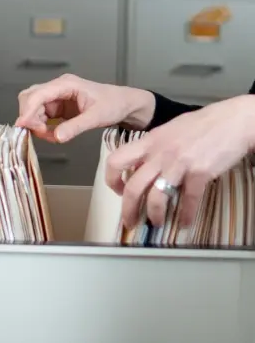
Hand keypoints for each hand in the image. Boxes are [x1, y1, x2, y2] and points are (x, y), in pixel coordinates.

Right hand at [15, 74, 155, 142]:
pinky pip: (41, 116)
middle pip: (30, 98)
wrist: (123, 105)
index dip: (28, 110)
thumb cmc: (113, 105)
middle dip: (30, 117)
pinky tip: (52, 135)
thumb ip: (76, 127)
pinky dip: (42, 128)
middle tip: (40, 133)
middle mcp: (57, 88)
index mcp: (66, 84)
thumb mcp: (97, 117)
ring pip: (33, 109)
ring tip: (51, 137)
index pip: (38, 94)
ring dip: (36, 124)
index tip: (23, 125)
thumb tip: (57, 137)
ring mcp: (55, 98)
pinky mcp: (56, 108)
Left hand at [106, 95, 254, 228]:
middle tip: (130, 222)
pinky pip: (188, 200)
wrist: (231, 120)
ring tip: (156, 223)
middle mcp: (158, 154)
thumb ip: (152, 148)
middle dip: (128, 209)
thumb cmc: (200, 125)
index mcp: (148, 142)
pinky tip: (186, 222)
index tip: (118, 191)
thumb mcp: (167, 131)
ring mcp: (178, 164)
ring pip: (156, 197)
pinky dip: (186, 215)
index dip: (111, 180)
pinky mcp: (199, 172)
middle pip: (133, 186)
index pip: (115, 160)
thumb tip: (141, 166)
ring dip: (155, 215)